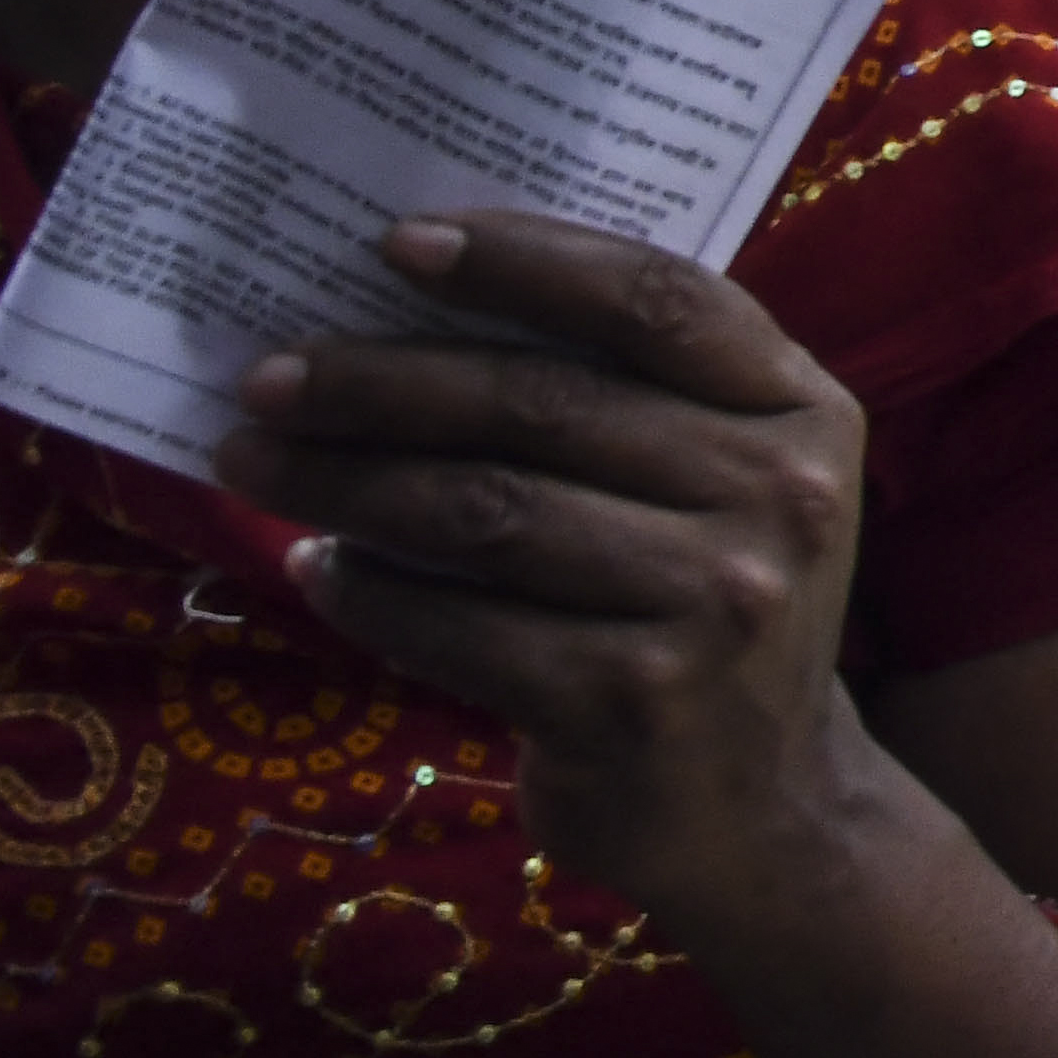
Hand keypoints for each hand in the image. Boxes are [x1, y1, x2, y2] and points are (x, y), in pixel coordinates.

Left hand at [227, 210, 877, 918]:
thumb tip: (417, 301)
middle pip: (543, 403)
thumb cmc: (707, 610)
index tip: (395, 245)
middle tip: (268, 378)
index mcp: (803, 415)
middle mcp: (777, 501)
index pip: (659, 302)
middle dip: (381, 380)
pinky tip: (318, 571)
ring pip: (485, 509)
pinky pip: (459, 623)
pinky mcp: (631, 702)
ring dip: (345, 482)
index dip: (526, 261)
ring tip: (254, 463)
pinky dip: (371, 593)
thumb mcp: (730, 485)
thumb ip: (637, 395)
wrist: (767, 813)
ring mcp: (712, 607)